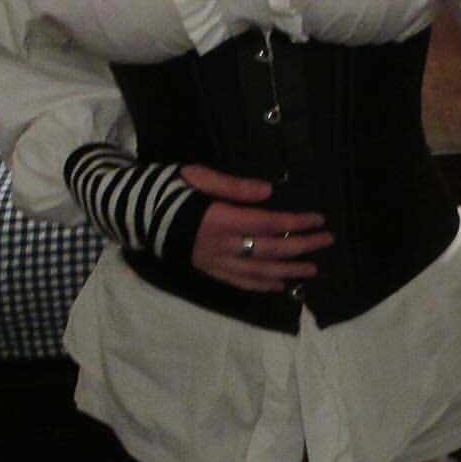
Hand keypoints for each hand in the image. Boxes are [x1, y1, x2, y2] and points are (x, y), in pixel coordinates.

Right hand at [181, 165, 333, 292]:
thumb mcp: (198, 176)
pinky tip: (280, 285)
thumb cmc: (167, 189)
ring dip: (289, 271)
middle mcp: (221, 245)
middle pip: (270, 249)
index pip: (267, 223)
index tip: (318, 219)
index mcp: (219, 219)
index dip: (295, 222)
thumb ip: (234, 186)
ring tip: (313, 269)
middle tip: (327, 241)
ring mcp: (215, 262)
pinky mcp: (208, 271)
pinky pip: (240, 283)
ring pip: (259, 272)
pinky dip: (262, 286)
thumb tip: (269, 191)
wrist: (133, 214)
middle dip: (302, 246)